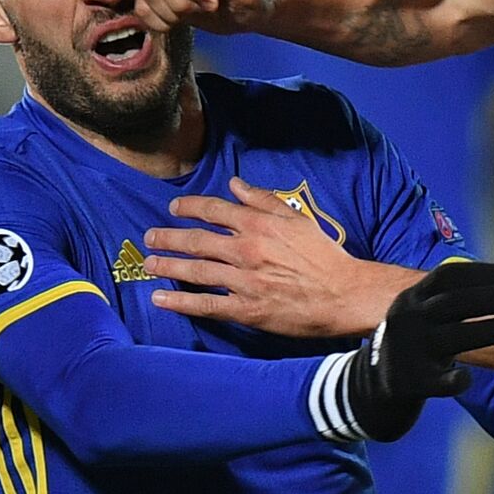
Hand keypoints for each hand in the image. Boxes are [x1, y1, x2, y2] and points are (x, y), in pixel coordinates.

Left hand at [144, 176, 409, 337]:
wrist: (344, 293)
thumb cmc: (324, 255)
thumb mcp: (297, 219)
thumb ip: (264, 200)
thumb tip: (235, 184)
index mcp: (259, 225)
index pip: (214, 210)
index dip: (189, 207)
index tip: (173, 208)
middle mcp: (246, 250)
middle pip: (197, 240)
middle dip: (169, 236)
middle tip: (150, 236)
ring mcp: (244, 281)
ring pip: (196, 270)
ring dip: (168, 265)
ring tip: (149, 263)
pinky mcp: (247, 309)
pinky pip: (206, 304)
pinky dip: (181, 301)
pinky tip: (161, 299)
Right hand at [313, 262, 493, 442]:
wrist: (374, 385)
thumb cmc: (415, 341)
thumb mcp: (421, 311)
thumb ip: (449, 296)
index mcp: (411, 299)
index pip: (444, 277)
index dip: (477, 272)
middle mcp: (409, 321)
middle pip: (450, 303)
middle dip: (486, 297)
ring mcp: (409, 352)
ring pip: (451, 338)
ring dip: (484, 330)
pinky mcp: (413, 383)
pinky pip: (439, 382)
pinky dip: (456, 380)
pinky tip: (468, 377)